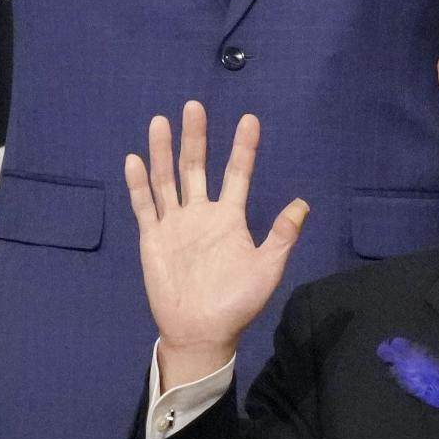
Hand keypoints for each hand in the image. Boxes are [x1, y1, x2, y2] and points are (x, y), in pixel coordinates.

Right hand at [123, 105, 309, 384]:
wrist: (202, 332)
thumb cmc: (237, 303)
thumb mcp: (267, 268)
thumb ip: (282, 235)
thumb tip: (303, 203)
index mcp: (229, 218)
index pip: (236, 174)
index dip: (243, 148)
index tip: (249, 119)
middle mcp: (201, 214)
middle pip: (195, 167)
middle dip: (195, 137)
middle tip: (194, 106)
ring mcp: (175, 224)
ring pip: (167, 180)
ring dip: (164, 151)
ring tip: (161, 121)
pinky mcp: (153, 239)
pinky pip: (144, 206)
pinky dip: (139, 183)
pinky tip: (136, 158)